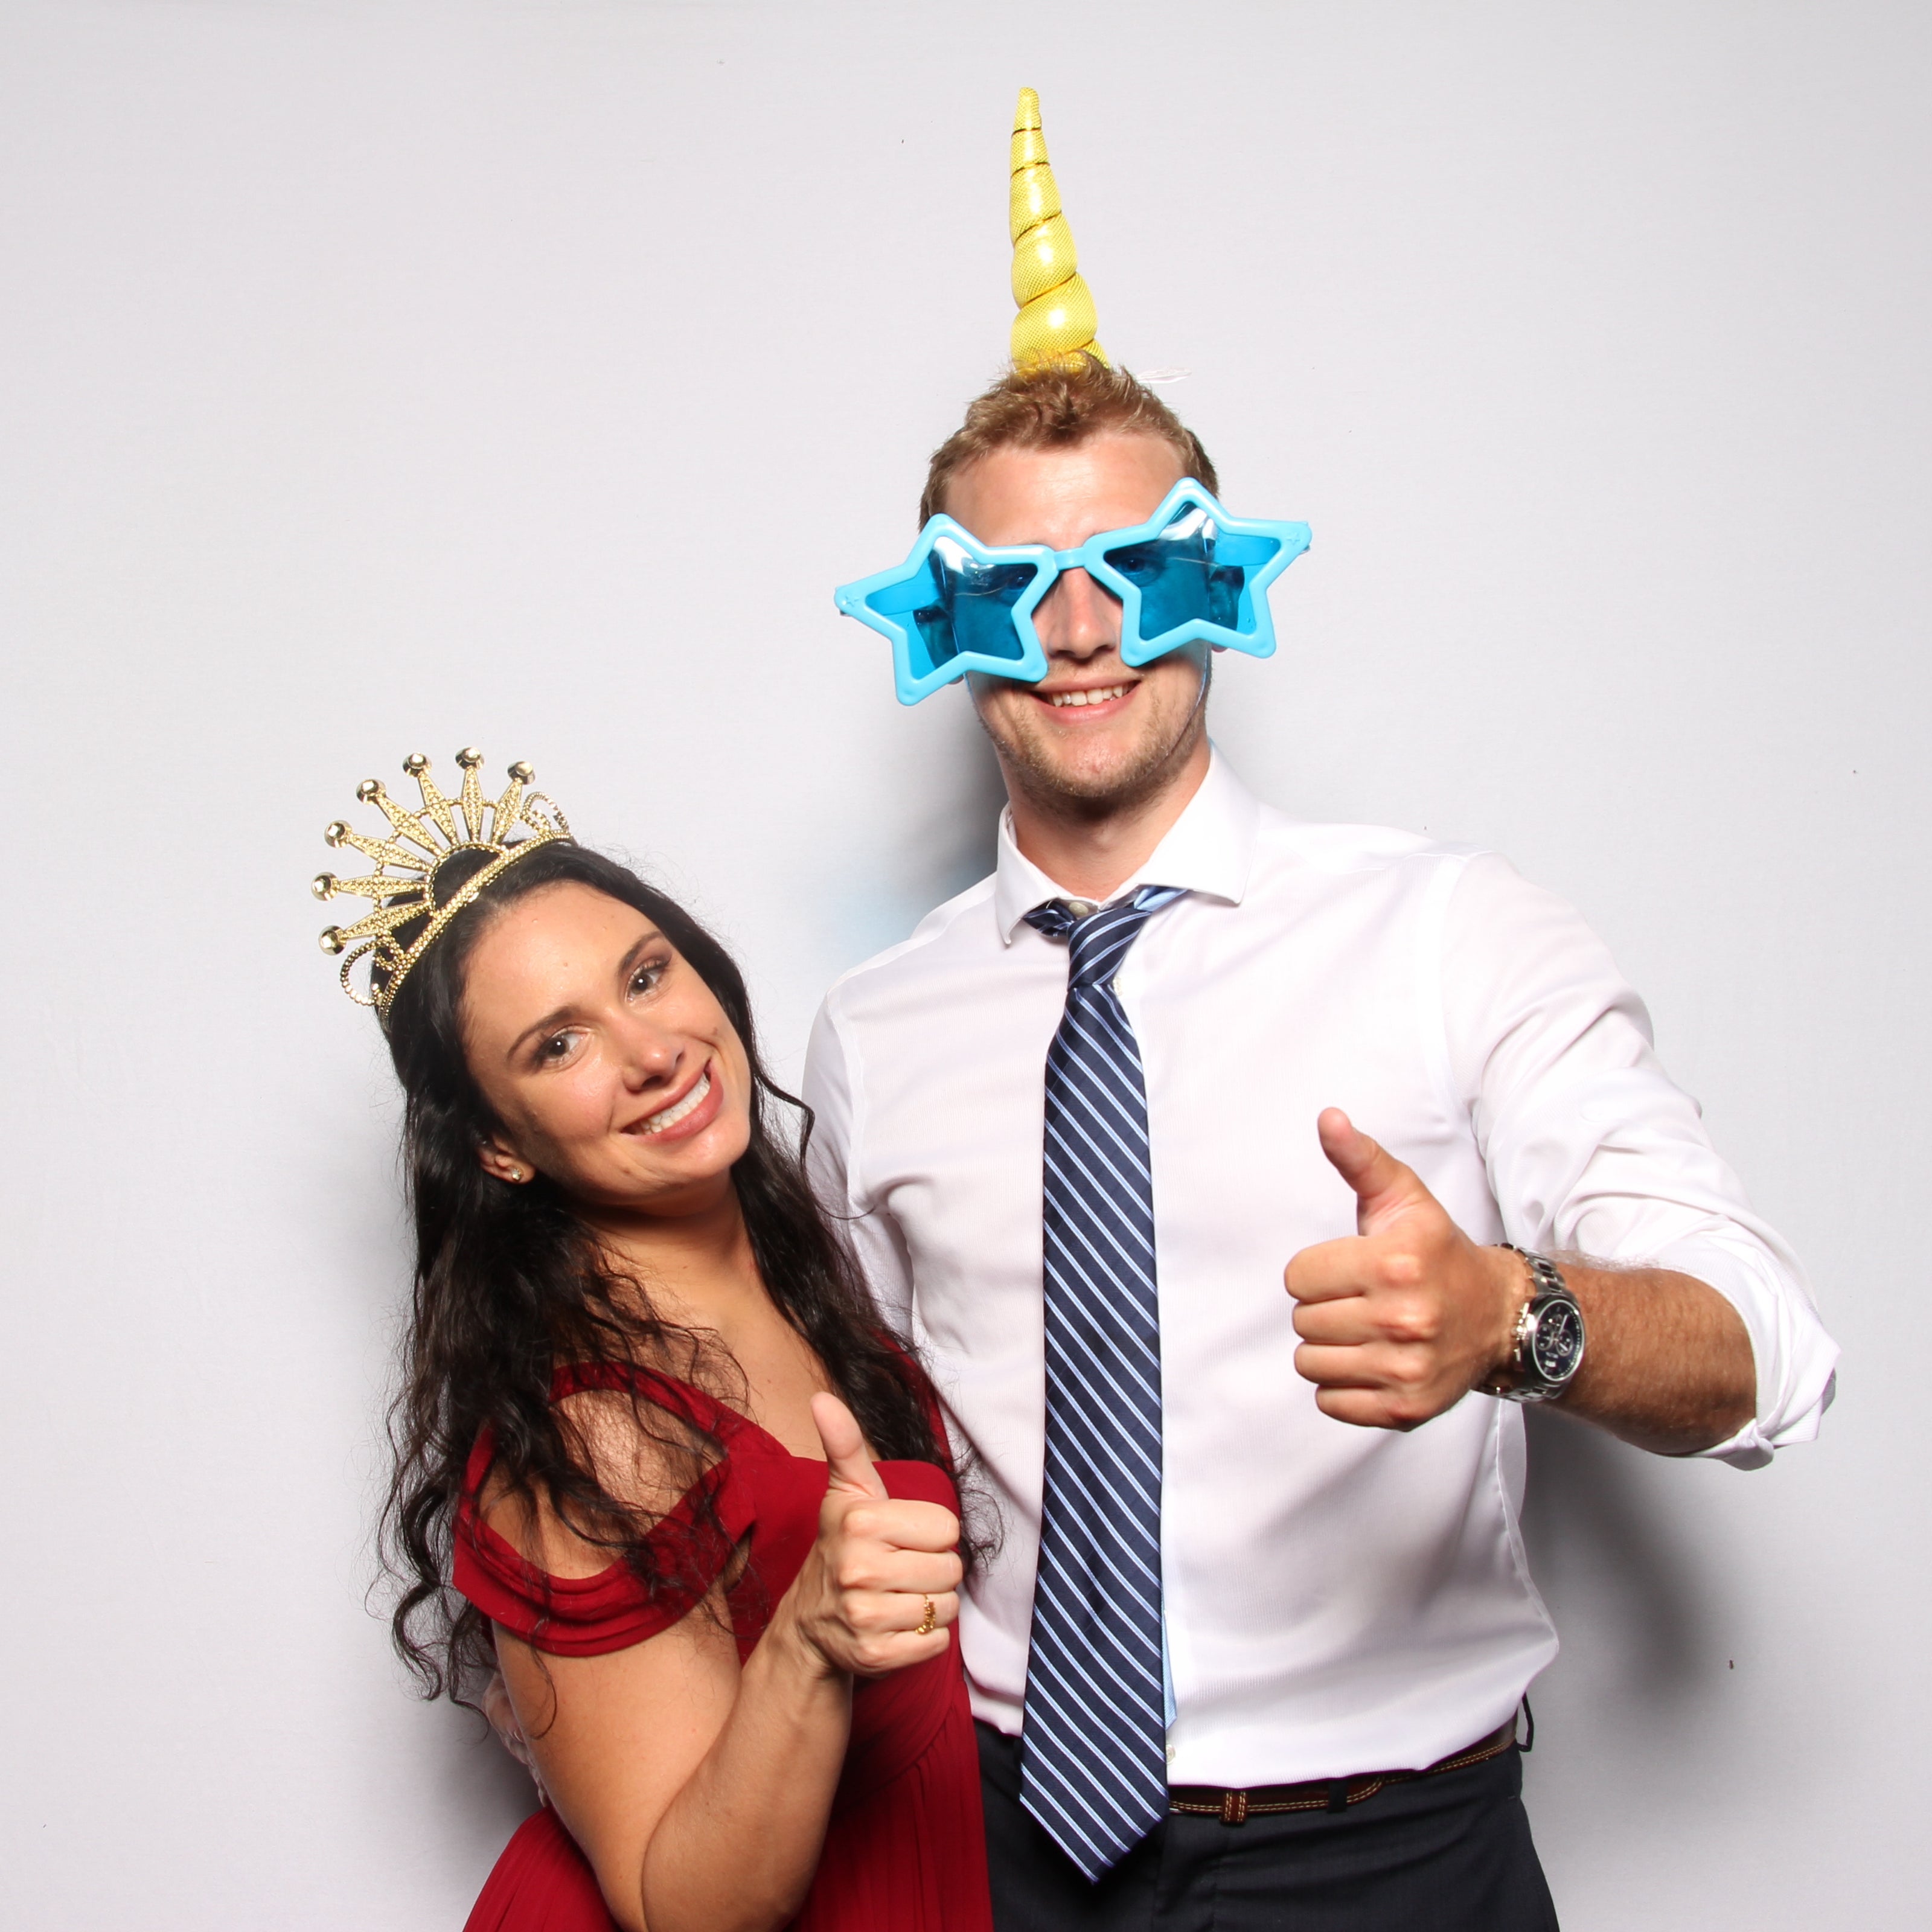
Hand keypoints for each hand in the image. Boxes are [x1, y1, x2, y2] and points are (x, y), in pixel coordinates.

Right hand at [782, 1393, 962, 1678]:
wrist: (811, 1624)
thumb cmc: (843, 1546)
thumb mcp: (846, 1492)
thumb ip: (844, 1443)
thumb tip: (822, 1397)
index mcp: (861, 1522)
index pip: (948, 1528)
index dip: (930, 1534)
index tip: (900, 1538)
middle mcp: (860, 1569)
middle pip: (952, 1569)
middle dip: (933, 1570)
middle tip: (899, 1569)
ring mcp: (866, 1616)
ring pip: (947, 1607)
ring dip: (930, 1605)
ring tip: (897, 1597)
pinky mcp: (876, 1655)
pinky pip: (937, 1643)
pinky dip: (924, 1638)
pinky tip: (895, 1626)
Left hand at [1283, 1109, 1524, 1428]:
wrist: (1499, 1315)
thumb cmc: (1438, 1251)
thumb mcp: (1403, 1197)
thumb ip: (1359, 1158)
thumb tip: (1328, 1117)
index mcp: (1394, 1263)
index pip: (1296, 1278)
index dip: (1316, 1271)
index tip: (1349, 1269)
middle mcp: (1404, 1318)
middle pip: (1302, 1321)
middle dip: (1324, 1307)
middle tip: (1361, 1300)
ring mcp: (1406, 1368)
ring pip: (1310, 1364)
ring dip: (1329, 1348)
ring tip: (1365, 1331)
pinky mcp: (1406, 1408)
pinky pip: (1331, 1402)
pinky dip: (1343, 1386)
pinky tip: (1374, 1362)